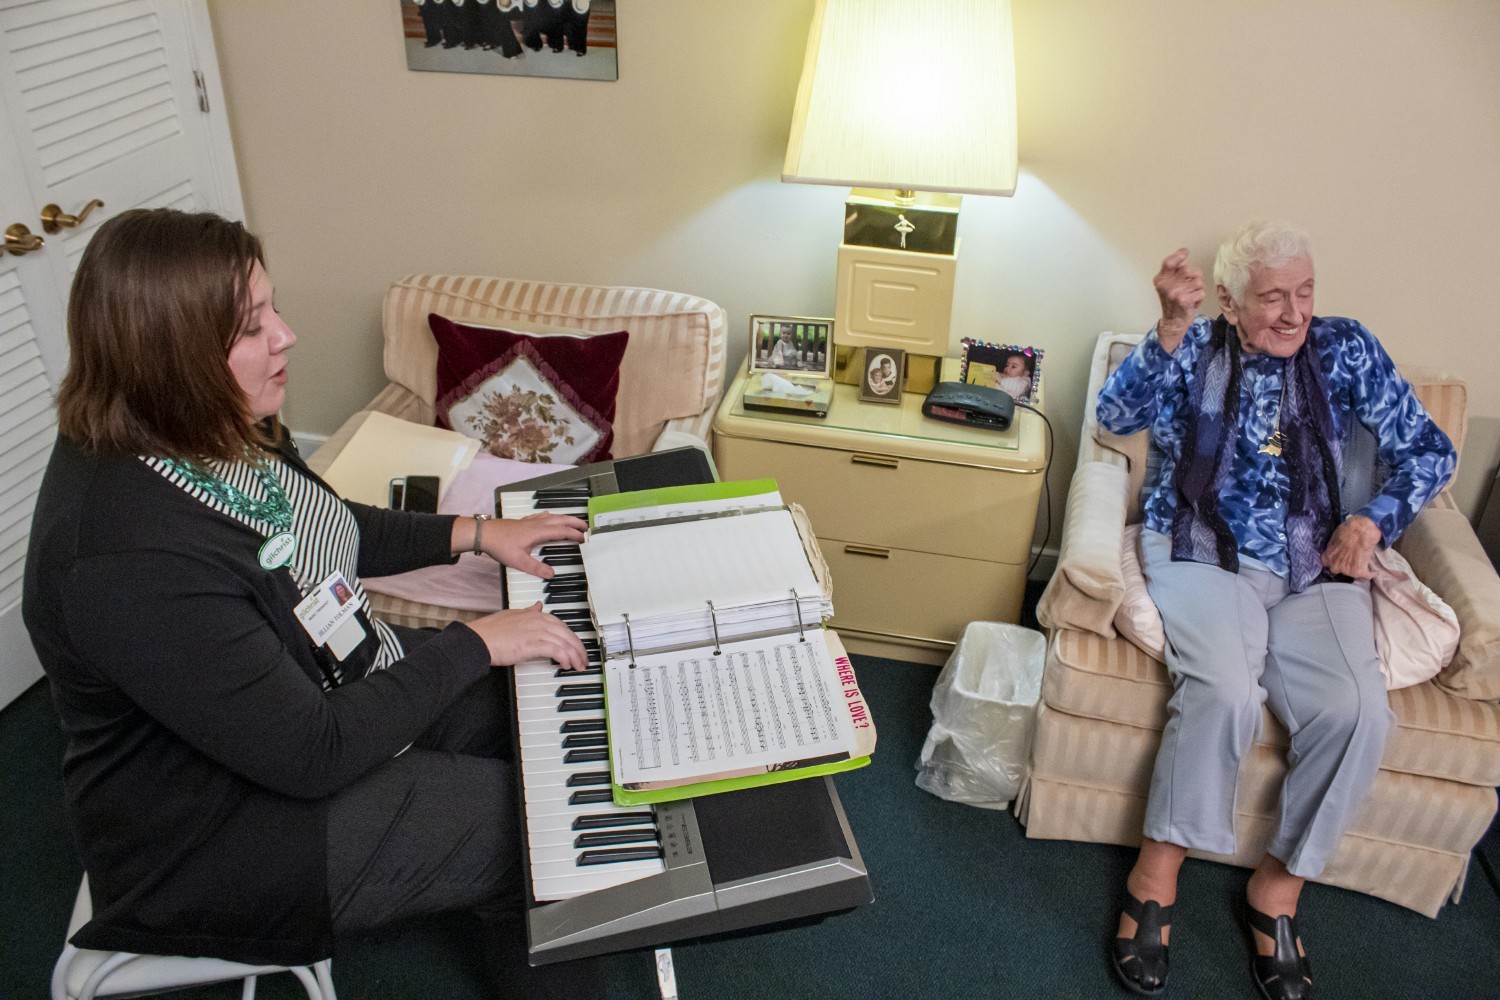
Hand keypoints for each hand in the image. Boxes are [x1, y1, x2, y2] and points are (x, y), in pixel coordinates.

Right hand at [466, 602, 589, 670]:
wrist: (479, 640)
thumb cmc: (490, 631)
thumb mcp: (512, 615)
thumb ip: (528, 611)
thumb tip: (538, 606)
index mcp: (535, 614)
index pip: (561, 625)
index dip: (571, 636)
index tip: (575, 646)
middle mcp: (539, 621)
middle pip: (567, 634)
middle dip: (578, 648)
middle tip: (583, 659)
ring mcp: (537, 632)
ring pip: (565, 643)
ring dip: (575, 656)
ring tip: (578, 666)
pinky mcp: (534, 644)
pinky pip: (557, 651)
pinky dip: (565, 658)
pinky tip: (566, 665)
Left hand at [471, 512, 586, 577]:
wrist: (484, 534)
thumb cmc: (500, 545)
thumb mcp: (518, 561)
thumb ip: (536, 568)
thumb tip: (551, 573)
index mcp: (538, 532)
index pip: (562, 531)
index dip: (574, 534)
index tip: (583, 539)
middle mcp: (537, 524)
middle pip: (561, 520)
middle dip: (574, 522)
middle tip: (585, 526)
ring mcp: (530, 521)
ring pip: (553, 516)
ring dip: (565, 518)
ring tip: (572, 521)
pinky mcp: (523, 521)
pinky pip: (543, 516)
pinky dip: (551, 516)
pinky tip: (549, 517)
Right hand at [1153, 248, 1204, 351]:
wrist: (1172, 322)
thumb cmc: (1172, 302)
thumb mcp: (1167, 286)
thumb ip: (1174, 273)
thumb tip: (1184, 258)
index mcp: (1161, 279)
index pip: (1169, 263)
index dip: (1178, 256)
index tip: (1185, 252)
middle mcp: (1166, 285)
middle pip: (1188, 270)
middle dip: (1195, 276)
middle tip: (1191, 285)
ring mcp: (1175, 293)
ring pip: (1198, 281)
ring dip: (1198, 289)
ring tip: (1190, 296)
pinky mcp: (1184, 300)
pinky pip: (1201, 292)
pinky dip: (1200, 298)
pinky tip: (1192, 303)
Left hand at [1320, 515, 1381, 579]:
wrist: (1360, 532)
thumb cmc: (1347, 531)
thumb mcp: (1334, 538)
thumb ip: (1334, 547)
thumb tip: (1338, 546)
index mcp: (1328, 557)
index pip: (1327, 564)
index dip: (1334, 561)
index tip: (1339, 559)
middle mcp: (1335, 566)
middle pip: (1338, 569)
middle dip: (1343, 565)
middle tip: (1350, 559)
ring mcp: (1346, 570)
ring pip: (1351, 573)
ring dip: (1356, 569)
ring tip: (1363, 562)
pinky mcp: (1359, 572)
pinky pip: (1366, 575)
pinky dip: (1371, 574)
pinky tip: (1374, 571)